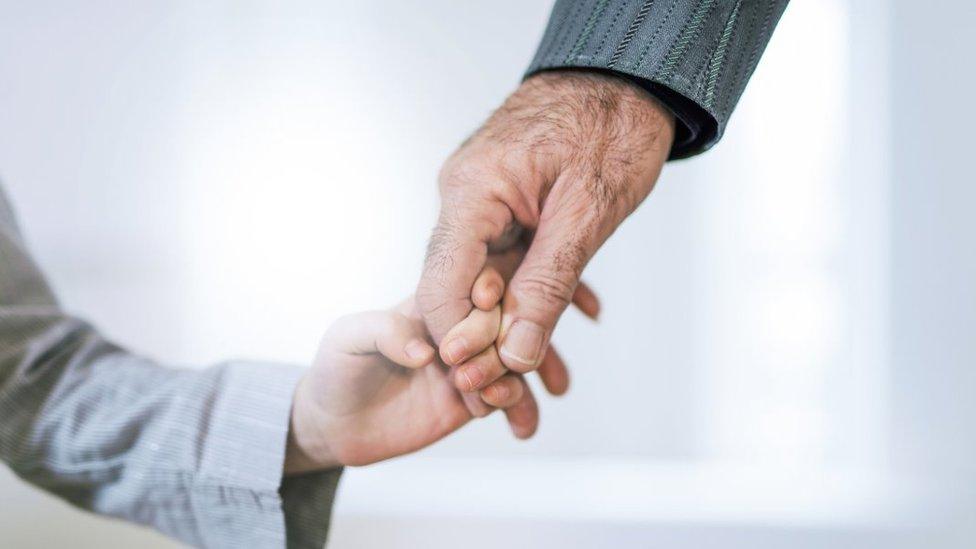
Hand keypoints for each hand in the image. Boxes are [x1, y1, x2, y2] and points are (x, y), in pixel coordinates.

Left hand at [284, 271, 527, 472]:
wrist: (335, 426)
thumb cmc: (336, 369)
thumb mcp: (347, 338)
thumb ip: (384, 332)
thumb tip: (424, 350)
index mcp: (433, 302)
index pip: (473, 285)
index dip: (486, 291)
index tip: (484, 306)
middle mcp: (459, 331)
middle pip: (503, 321)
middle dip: (503, 341)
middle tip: (476, 370)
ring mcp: (470, 365)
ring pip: (515, 358)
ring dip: (518, 375)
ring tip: (496, 397)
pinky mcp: (474, 400)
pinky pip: (510, 398)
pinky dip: (521, 407)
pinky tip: (517, 423)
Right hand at [418, 70, 673, 382]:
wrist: (630, 77)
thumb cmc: (613, 128)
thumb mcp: (588, 214)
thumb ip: (548, 285)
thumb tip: (515, 354)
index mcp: (470, 191)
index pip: (441, 283)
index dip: (459, 342)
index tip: (487, 387)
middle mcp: (465, 195)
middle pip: (460, 287)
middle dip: (490, 344)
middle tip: (520, 397)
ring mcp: (483, 197)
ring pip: (490, 277)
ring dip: (521, 323)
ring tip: (555, 377)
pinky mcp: (507, 200)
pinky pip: (512, 256)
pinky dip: (539, 289)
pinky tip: (580, 314)